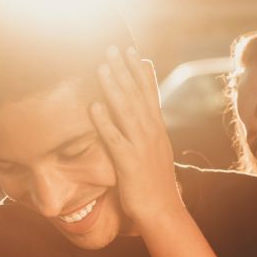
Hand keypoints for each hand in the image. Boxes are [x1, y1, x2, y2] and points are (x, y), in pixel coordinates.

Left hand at [91, 46, 182, 225]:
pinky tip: (94, 107)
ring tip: (101, 67)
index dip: (138, 70)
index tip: (129, 50)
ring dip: (114, 88)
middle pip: (136, 95)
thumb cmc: (155, 180)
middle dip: (123, 70)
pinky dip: (104, 122)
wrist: (163, 209)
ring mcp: (141, 146)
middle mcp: (151, 132)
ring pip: (126, 111)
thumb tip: (146, 108)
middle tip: (110, 47)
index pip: (148, 92)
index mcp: (157, 128)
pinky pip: (115, 139)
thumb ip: (150, 124)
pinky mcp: (129, 162)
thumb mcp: (157, 147)